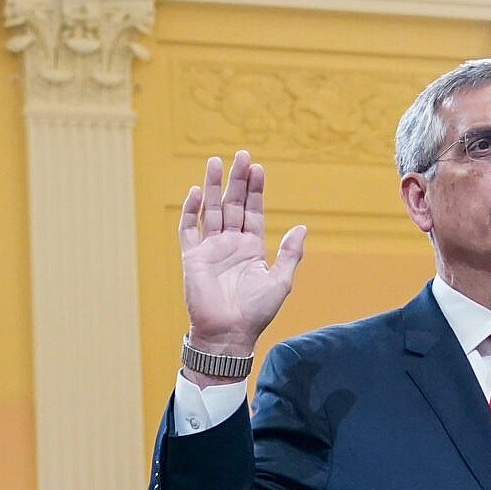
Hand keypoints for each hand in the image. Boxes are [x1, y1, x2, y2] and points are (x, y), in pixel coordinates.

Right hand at [179, 151, 305, 367]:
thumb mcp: (280, 281)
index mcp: (251, 247)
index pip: (252, 211)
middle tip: (241, 155)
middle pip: (233, 204)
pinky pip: (188, 230)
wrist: (229, 334)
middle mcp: (230, 244)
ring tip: (215, 161)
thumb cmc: (256, 313)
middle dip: (237, 180)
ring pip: (211, 210)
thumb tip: (301, 227)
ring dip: (214, 186)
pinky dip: (191, 211)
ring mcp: (210, 249)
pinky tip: (196, 192)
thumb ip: (290, 253)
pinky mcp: (192, 258)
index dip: (255, 190)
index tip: (258, 168)